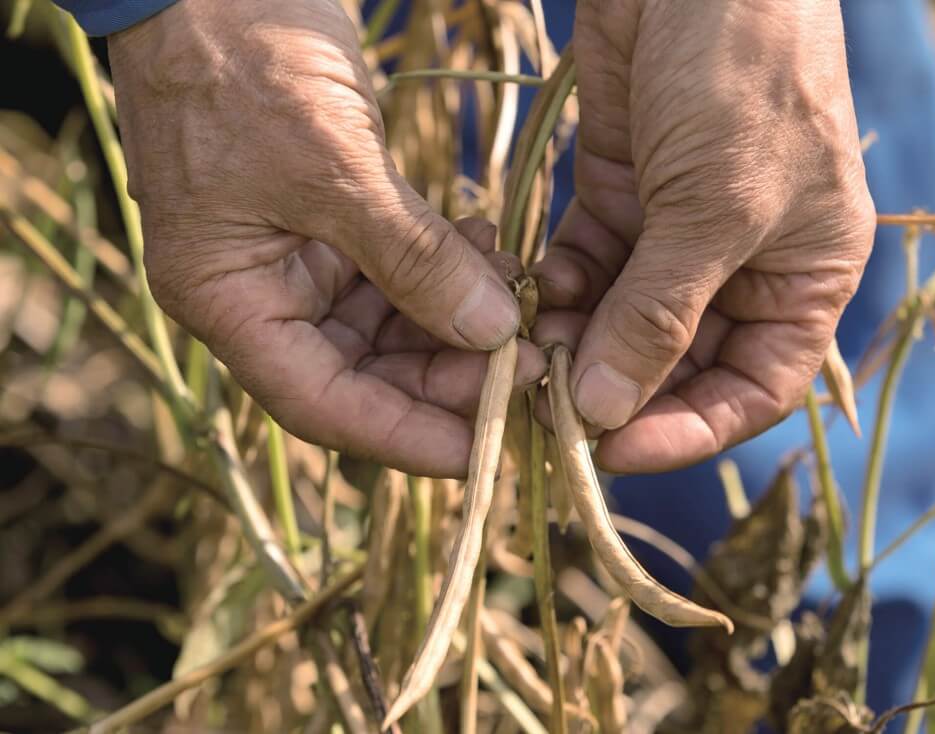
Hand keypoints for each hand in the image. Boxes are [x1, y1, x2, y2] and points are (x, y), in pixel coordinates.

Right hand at [108, 0, 542, 476]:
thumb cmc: (240, 63)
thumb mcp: (330, 168)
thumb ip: (413, 259)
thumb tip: (492, 335)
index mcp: (229, 302)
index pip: (322, 405)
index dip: (405, 438)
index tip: (484, 454)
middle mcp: (263, 295)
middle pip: (366, 374)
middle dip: (449, 376)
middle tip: (531, 366)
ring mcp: (300, 260)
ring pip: (393, 326)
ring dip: (460, 319)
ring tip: (522, 298)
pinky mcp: (334, 223)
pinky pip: (401, 270)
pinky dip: (449, 267)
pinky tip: (491, 248)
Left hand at [532, 0, 874, 472]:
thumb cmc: (746, 78)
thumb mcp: (716, 209)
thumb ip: (659, 316)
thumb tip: (602, 411)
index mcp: (803, 279)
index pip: (751, 390)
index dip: (686, 430)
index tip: (613, 449)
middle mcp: (741, 265)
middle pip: (675, 363)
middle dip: (614, 387)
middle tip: (543, 407)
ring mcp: (676, 233)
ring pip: (619, 320)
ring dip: (570, 342)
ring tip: (521, 354)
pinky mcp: (619, 197)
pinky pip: (583, 270)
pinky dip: (554, 289)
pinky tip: (525, 293)